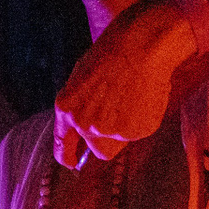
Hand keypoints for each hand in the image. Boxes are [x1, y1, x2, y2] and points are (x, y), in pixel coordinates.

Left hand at [53, 0, 197, 167]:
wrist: (140, 45)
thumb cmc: (111, 53)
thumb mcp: (82, 79)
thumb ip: (81, 107)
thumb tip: (87, 129)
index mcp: (66, 110)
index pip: (63, 147)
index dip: (70, 157)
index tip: (74, 163)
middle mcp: (84, 125)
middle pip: (99, 151)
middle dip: (108, 140)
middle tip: (119, 118)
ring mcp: (110, 130)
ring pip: (121, 142)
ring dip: (126, 128)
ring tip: (133, 98)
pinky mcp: (135, 131)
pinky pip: (139, 133)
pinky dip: (142, 120)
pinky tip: (144, 97)